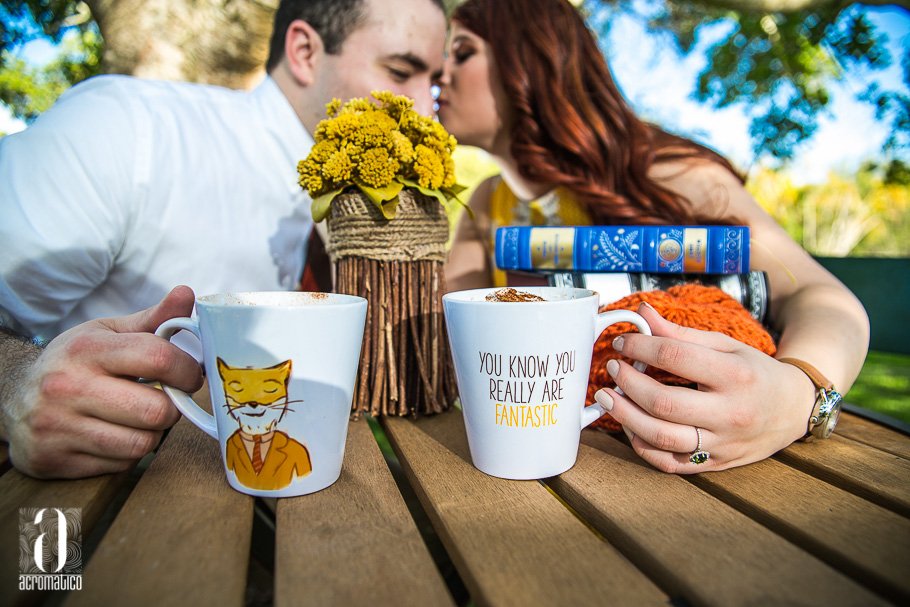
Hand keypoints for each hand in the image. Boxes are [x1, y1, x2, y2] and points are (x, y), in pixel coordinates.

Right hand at [1, 286, 202, 477]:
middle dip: (172, 408)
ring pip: (142, 443)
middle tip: (165, 400)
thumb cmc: (76, 362)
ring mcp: (57, 426)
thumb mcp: (108, 333)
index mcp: (86, 348)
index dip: (187, 370)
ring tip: (139, 418)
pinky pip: (120, 465)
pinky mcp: (54, 459)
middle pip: (156, 411)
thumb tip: (188, 294)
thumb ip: (154, 319)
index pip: (158, 358)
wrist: (13, 398)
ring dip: (152, 433)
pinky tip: (115, 435)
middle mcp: (67, 387)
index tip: (189, 375)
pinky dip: (129, 453)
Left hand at [594, 303, 816, 472]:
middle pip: (664, 403)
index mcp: (735, 375)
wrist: (793, 409)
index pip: (676, 356)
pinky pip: (669, 463)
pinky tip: (629, 425)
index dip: (641, 346)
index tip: (622, 343)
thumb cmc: (754, 372)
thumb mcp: (725, 346)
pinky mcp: (716, 465)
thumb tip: (641, 313)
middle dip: (629, 383)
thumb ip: (681, 333)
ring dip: (626, 417)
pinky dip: (642, 445)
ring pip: (662, 438)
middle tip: (612, 369)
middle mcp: (730, 413)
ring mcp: (722, 444)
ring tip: (608, 398)